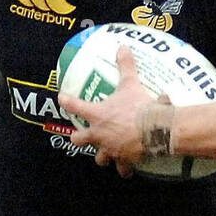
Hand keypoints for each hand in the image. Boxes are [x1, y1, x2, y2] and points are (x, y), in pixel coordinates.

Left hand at [58, 45, 154, 177]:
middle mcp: (99, 135)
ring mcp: (110, 149)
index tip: (61, 98)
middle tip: (81, 137)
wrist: (154, 129)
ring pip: (100, 159)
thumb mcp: (130, 83)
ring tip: (107, 154)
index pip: (76, 106)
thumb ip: (125, 66)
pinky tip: (128, 169)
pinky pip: (123, 169)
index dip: (67, 101)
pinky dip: (125, 169)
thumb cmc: (139, 106)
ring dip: (103, 156)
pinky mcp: (124, 160)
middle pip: (79, 140)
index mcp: (97, 115)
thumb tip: (122, 47)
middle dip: (79, 139)